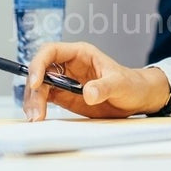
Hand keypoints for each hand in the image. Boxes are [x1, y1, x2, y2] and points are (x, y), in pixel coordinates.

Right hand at [22, 42, 170, 120]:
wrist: (137, 99)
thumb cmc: (131, 84)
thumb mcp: (120, 84)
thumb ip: (104, 87)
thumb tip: (88, 93)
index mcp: (80, 54)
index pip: (51, 52)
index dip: (39, 64)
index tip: (36, 82)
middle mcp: (68, 65)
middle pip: (40, 72)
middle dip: (34, 90)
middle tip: (36, 111)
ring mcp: (64, 81)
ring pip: (39, 87)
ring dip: (33, 101)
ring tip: (36, 118)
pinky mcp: (64, 96)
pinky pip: (45, 99)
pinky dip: (38, 107)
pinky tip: (38, 117)